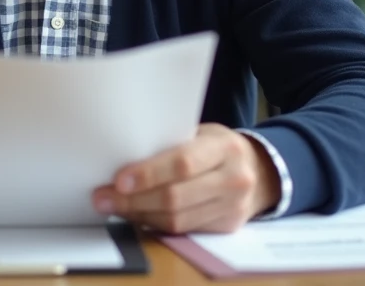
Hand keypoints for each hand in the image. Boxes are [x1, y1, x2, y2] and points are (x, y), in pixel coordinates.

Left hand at [92, 123, 279, 233]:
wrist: (260, 171)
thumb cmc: (219, 147)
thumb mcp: (203, 134)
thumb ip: (172, 144)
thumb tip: (124, 156)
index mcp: (225, 147)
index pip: (183, 163)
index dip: (148, 174)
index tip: (118, 180)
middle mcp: (233, 179)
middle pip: (176, 197)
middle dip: (133, 200)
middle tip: (103, 197)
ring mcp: (232, 207)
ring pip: (177, 220)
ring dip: (139, 215)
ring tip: (113, 208)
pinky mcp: (227, 227)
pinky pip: (184, 231)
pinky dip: (155, 224)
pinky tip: (137, 216)